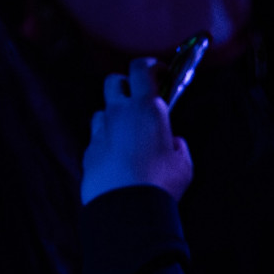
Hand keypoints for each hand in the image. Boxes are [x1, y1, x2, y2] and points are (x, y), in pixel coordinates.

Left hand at [82, 59, 193, 204]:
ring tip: (128, 136)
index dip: (150, 65)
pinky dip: (106, 143)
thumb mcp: (183, 164)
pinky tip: (117, 160)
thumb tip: (174, 142)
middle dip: (126, 85)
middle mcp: (120, 113)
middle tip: (138, 99)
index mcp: (147, 108)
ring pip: (103, 110)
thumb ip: (179, 146)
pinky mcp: (90, 151)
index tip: (159, 72)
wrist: (127, 208)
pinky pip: (97, 139)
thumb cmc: (160, 185)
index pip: (141, 68)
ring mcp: (101, 131)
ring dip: (114, 117)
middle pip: (114, 81)